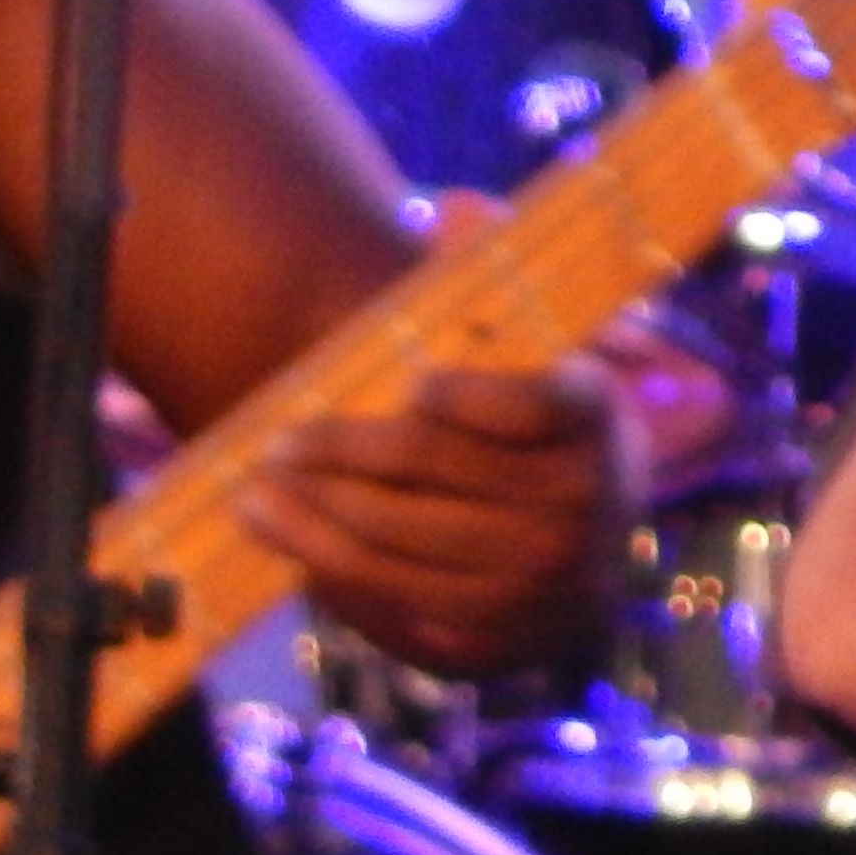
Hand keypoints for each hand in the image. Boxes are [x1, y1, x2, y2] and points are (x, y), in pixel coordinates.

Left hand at [241, 205, 637, 676]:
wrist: (578, 538)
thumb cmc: (530, 421)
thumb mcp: (532, 341)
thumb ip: (492, 272)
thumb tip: (455, 213)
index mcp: (597, 420)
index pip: (535, 405)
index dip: (476, 396)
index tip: (415, 382)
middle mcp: (584, 509)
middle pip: (443, 475)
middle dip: (348, 455)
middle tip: (282, 439)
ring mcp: (542, 585)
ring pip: (406, 546)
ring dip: (319, 521)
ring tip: (258, 494)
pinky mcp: (498, 641)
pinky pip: (402, 608)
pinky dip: (340, 578)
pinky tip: (293, 545)